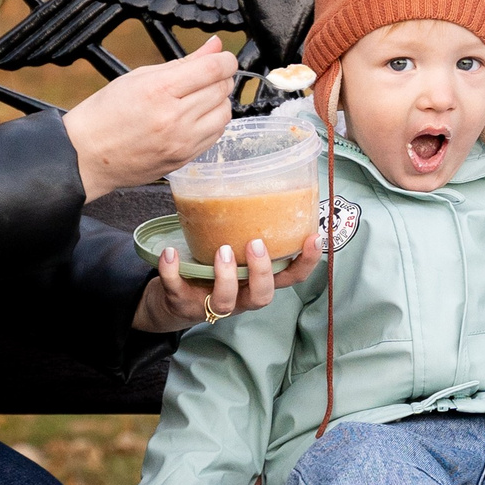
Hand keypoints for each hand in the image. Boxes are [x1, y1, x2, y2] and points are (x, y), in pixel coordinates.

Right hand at [64, 37, 237, 199]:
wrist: (86, 155)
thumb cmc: (105, 114)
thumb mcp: (139, 77)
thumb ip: (182, 62)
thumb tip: (213, 46)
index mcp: (159, 91)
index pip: (213, 69)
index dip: (225, 59)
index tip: (223, 58)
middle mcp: (174, 118)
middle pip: (221, 90)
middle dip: (221, 78)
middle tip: (207, 76)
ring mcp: (181, 142)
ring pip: (224, 114)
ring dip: (219, 101)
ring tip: (199, 98)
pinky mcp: (184, 158)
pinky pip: (216, 135)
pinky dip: (213, 122)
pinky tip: (195, 117)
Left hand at [133, 236, 320, 332]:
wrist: (176, 297)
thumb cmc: (214, 268)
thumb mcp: (236, 252)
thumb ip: (249, 230)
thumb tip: (260, 180)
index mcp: (258, 283)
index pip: (290, 278)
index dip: (306, 262)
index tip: (313, 237)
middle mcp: (241, 297)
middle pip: (262, 296)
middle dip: (261, 272)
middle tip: (255, 244)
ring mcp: (212, 304)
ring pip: (226, 300)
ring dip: (225, 276)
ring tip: (221, 249)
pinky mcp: (183, 303)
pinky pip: (178, 290)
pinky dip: (173, 272)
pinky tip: (171, 253)